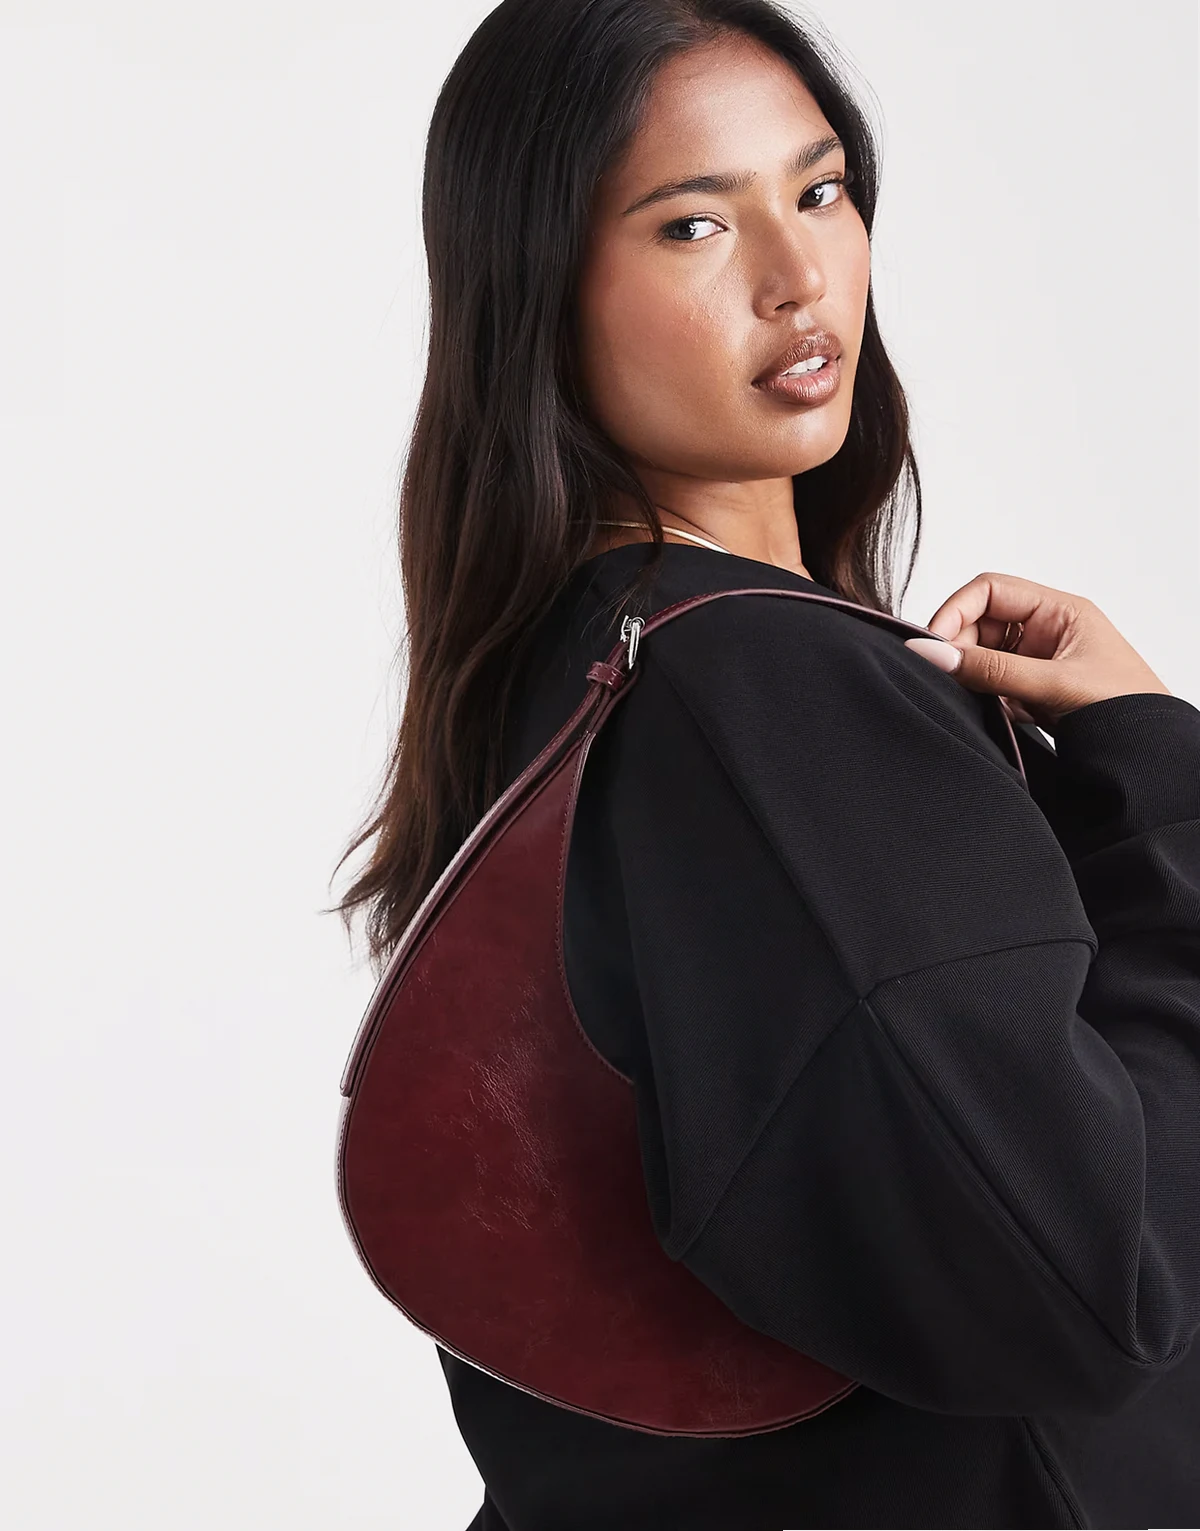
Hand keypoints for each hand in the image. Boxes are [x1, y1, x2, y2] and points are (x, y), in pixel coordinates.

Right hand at [903, 571, 1172, 731]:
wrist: (1150, 757)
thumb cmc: (1127, 710)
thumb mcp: (1052, 683)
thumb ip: (990, 670)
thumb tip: (933, 653)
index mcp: (1058, 611)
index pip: (989, 590)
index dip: (955, 610)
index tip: (932, 643)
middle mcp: (1045, 630)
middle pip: (978, 623)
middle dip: (958, 648)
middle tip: (946, 675)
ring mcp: (1036, 662)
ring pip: (980, 656)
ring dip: (970, 676)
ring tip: (976, 698)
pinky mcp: (1030, 693)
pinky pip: (990, 685)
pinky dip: (983, 698)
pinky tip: (996, 713)